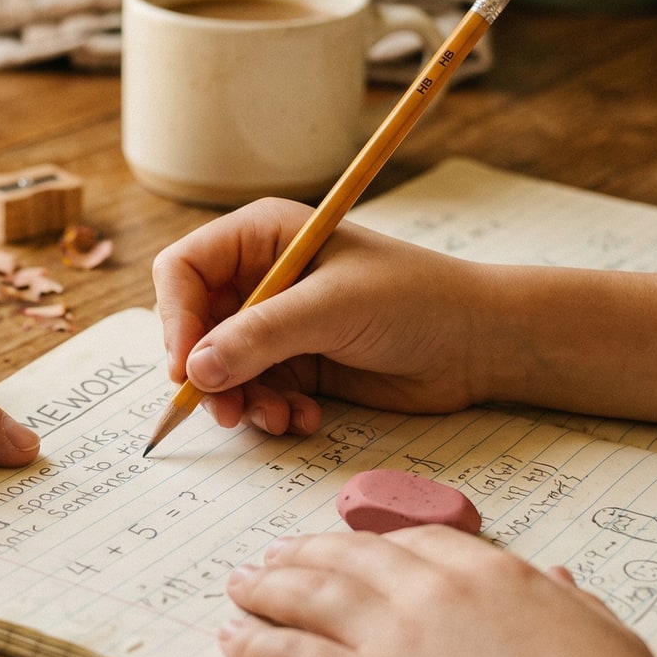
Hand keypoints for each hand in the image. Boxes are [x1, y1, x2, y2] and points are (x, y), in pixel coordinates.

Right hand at [151, 199, 490, 433]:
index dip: (177, 318)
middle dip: (208, 374)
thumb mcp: (333, 309)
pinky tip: (306, 420)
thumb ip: (261, 337)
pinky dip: (272, 413)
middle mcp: (262, 278)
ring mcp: (278, 324)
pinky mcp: (297, 365)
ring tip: (280, 420)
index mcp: (263, 236)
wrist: (479, 343)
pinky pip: (256, 395)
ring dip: (242, 402)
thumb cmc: (416, 300)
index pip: (184, 270)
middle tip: (227, 411)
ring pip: (221, 370)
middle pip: (195, 328)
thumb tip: (195, 370)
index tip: (186, 366)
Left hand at [222, 529, 656, 656]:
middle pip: (350, 557)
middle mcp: (435, 592)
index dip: (375, 544)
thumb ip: (574, 605)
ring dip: (267, 589)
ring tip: (240, 588)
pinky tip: (234, 643)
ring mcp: (395, 637)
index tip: (353, 547)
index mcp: (496, 575)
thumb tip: (559, 580)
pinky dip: (256, 646)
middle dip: (306, 554)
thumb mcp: (608, 639)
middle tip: (276, 556)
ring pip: (310, 596)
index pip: (419, 542)